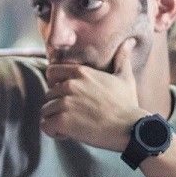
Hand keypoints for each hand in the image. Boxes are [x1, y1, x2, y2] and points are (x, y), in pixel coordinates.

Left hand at [40, 37, 145, 151]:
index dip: (55, 85)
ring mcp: (65, 102)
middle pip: (48, 94)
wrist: (130, 128)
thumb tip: (128, 42)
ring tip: (73, 126)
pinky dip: (54, 132)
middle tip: (74, 116)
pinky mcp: (62, 121)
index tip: (66, 96)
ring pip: (46, 111)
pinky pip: (45, 126)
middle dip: (58, 106)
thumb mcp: (125, 78)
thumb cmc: (127, 105)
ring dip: (56, 120)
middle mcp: (70, 85)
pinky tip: (68, 134)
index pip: (51, 72)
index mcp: (81, 72)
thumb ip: (122, 59)